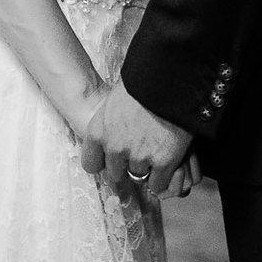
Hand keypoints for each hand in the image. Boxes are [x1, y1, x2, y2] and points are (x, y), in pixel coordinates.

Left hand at [78, 84, 192, 198]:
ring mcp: (139, 156)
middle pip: (115, 176)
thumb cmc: (143, 82)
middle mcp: (115, 148)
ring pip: (138, 179)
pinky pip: (158, 184)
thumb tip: (113, 131)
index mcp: (99, 132)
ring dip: (146, 172)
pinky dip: (163, 178)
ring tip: (155, 157)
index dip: (104, 164)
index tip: (111, 163)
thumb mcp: (114, 101)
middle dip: (125, 172)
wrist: (169, 77)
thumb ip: (109, 123)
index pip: (91, 164)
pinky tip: (166, 166)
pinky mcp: (163, 162)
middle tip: (136, 165)